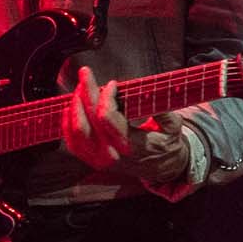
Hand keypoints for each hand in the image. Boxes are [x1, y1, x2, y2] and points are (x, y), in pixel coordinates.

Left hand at [60, 65, 181, 181]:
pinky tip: (73, 106)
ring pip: (75, 132)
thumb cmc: (166, 144)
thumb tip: (148, 95)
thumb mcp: (174, 128)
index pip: (107, 118)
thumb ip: (163, 112)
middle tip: (86, 73)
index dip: (106, 97)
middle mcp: (112, 155)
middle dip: (86, 92)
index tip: (114, 83)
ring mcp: (99, 160)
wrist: (162, 168)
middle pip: (87, 121)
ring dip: (75, 106)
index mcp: (131, 147)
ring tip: (80, 88)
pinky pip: (72, 141)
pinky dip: (69, 122)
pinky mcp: (92, 160)